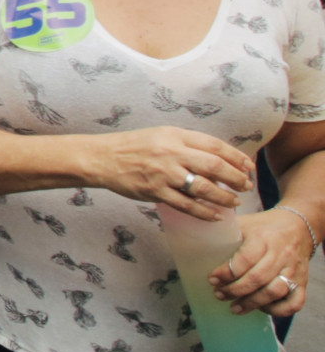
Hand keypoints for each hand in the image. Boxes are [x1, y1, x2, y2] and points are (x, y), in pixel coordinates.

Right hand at [83, 128, 253, 216]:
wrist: (103, 158)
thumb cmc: (134, 146)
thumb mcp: (162, 135)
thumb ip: (187, 144)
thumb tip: (219, 160)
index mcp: (175, 135)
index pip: (215, 145)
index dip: (236, 157)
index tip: (248, 167)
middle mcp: (171, 152)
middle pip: (214, 166)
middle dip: (236, 178)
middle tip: (246, 186)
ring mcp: (163, 173)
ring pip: (203, 188)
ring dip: (224, 197)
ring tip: (234, 202)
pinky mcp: (155, 191)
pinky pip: (186, 205)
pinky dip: (204, 212)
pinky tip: (215, 215)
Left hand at [212, 208, 310, 316]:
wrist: (298, 226)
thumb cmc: (263, 227)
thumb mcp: (243, 224)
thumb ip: (222, 232)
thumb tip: (191, 239)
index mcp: (263, 238)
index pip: (245, 259)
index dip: (227, 272)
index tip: (211, 279)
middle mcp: (280, 254)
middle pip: (258, 278)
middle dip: (235, 290)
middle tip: (219, 295)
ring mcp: (293, 269)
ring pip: (275, 291)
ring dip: (252, 303)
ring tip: (234, 307)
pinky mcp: (302, 281)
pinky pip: (295, 302)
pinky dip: (279, 310)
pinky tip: (262, 309)